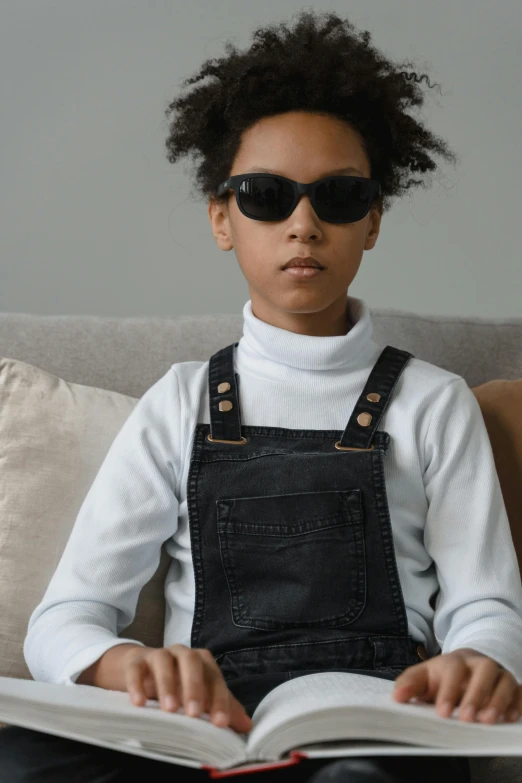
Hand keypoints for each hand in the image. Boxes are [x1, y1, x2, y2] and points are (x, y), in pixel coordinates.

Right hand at [121, 644, 252, 733]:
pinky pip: (136, 668)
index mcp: (202, 661)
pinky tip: (139, 703)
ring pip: (164, 661)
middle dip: (194, 686)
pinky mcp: (136, 662)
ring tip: (169, 709)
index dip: (219, 700)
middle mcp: (182, 653)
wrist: (142, 670)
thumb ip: (222, 708)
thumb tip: (247, 726)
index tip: (220, 723)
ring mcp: (158, 654)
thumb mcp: (200, 696)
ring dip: (167, 684)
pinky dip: (137, 684)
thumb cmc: (178, 684)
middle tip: (194, 713)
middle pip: (191, 662)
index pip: (214, 677)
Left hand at [392, 647, 521, 723]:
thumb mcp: (424, 675)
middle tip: (466, 718)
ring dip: (498, 700)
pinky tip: (510, 718)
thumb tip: (396, 697)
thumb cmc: (444, 675)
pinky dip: (517, 703)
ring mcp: (499, 674)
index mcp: (455, 661)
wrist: (468, 662)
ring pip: (505, 680)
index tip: (441, 712)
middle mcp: (480, 664)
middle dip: (475, 694)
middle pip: (483, 671)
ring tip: (488, 721)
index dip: (448, 691)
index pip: (453, 671)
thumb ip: (409, 684)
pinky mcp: (513, 686)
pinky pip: (520, 691)